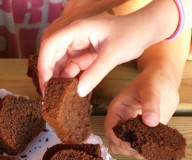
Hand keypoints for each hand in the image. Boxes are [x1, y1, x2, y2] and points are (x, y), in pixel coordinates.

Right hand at [38, 14, 152, 95]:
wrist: (147, 30)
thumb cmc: (132, 33)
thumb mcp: (113, 54)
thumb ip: (95, 74)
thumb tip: (78, 92)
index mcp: (77, 30)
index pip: (50, 45)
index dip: (44, 65)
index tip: (46, 83)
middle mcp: (74, 37)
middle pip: (51, 56)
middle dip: (49, 75)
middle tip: (49, 95)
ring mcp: (79, 46)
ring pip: (61, 64)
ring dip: (59, 79)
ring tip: (58, 97)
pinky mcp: (85, 55)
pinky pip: (72, 69)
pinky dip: (70, 80)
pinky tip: (70, 92)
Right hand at [105, 66, 178, 156]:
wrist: (164, 81)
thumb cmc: (154, 80)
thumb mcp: (152, 89)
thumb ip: (150, 104)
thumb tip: (151, 123)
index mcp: (117, 110)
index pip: (110, 129)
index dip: (118, 139)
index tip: (131, 146)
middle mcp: (120, 122)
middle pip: (115, 143)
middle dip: (127, 149)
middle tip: (145, 148)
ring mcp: (130, 129)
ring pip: (124, 148)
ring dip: (135, 152)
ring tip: (151, 148)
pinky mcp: (141, 134)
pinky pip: (138, 147)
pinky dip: (145, 151)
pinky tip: (156, 147)